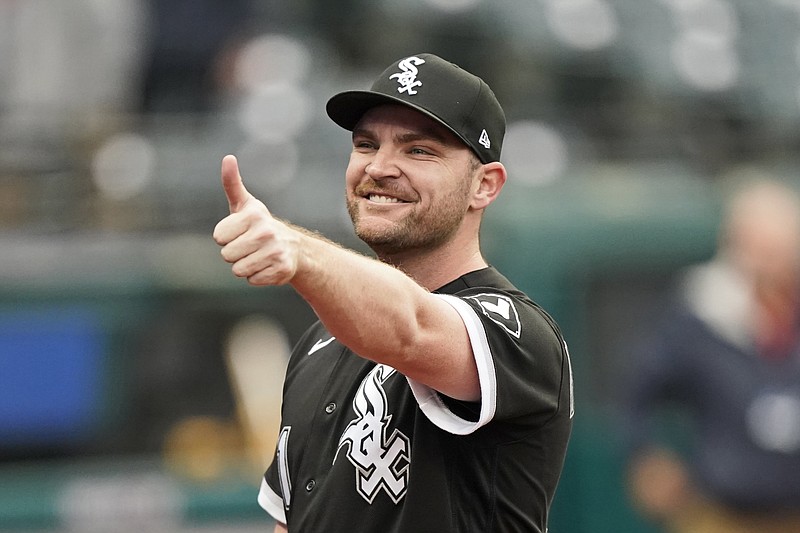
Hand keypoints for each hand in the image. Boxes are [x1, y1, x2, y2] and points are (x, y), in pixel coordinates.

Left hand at [213, 155, 299, 284]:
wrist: (293, 248)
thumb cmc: (259, 225)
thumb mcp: (245, 204)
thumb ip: (232, 183)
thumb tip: (228, 157)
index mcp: (254, 215)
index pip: (219, 237)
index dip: (226, 237)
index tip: (240, 232)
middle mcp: (266, 232)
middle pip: (226, 255)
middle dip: (234, 253)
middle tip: (250, 246)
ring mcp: (275, 252)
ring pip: (238, 270)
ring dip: (245, 266)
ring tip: (258, 256)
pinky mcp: (281, 270)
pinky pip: (252, 280)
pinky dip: (257, 276)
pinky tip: (267, 266)